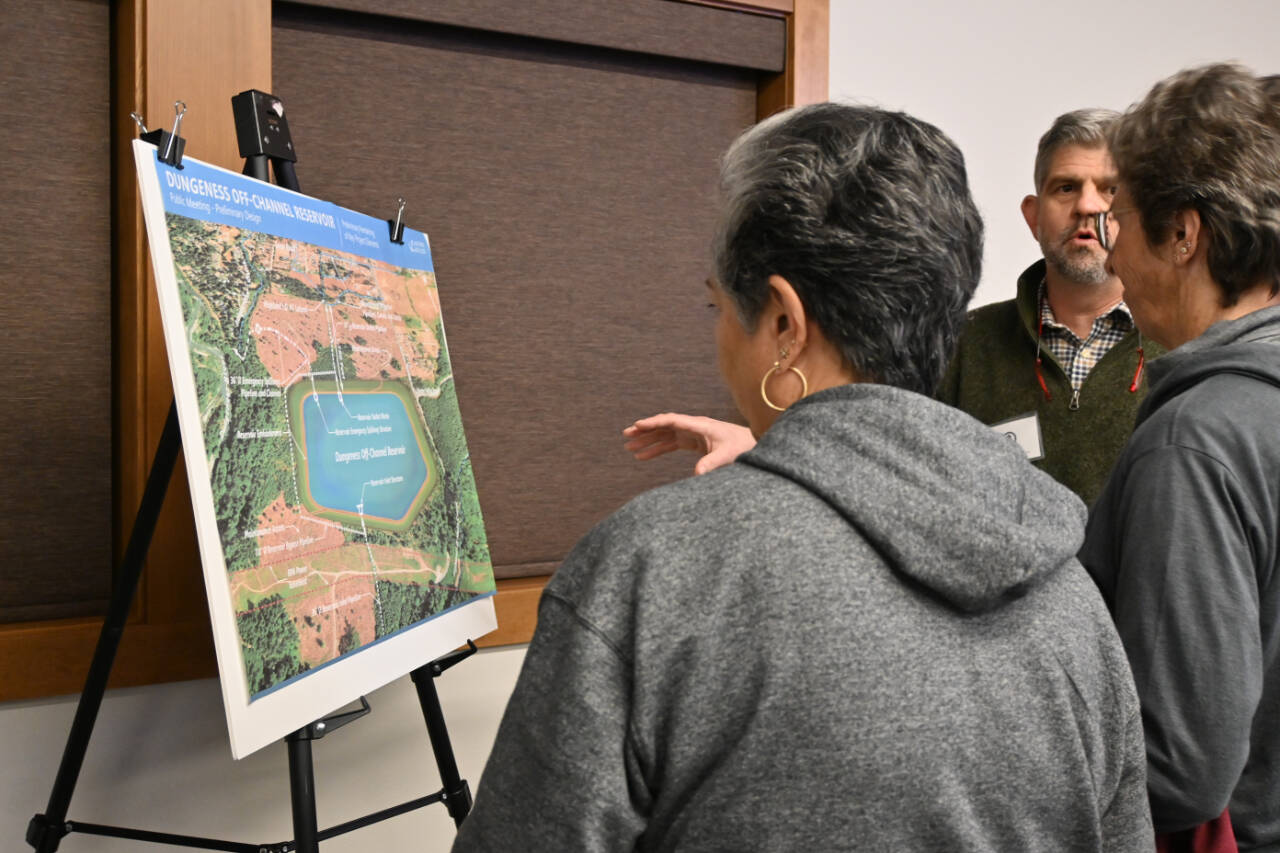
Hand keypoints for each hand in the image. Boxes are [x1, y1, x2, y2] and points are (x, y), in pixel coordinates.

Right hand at [622, 413, 755, 474]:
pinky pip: (670, 445)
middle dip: (644, 430)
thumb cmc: (743, 447)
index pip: (671, 421)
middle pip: (663, 426)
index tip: (637, 426)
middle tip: (625, 435)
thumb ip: (712, 463)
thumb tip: (697, 474)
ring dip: (647, 441)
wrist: (754, 446)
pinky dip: (656, 450)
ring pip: (664, 435)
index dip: (654, 423)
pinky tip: (643, 457)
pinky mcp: (693, 443)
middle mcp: (693, 427)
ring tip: (629, 448)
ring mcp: (692, 434)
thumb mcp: (727, 456)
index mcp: (700, 425)